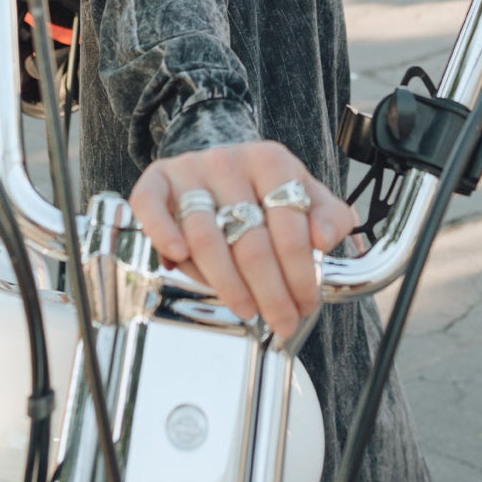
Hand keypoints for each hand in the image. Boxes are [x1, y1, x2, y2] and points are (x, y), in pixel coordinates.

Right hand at [129, 141, 353, 338]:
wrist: (222, 162)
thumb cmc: (265, 189)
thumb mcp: (307, 195)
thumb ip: (330, 216)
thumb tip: (326, 237)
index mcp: (270, 162)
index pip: (289, 226)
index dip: (300, 273)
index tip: (305, 303)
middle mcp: (228, 162)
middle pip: (249, 240)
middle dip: (270, 291)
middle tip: (281, 320)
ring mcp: (189, 171)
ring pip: (204, 236)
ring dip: (226, 283)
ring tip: (246, 309)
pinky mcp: (157, 181)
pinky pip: (151, 206)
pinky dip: (161, 232)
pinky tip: (177, 258)